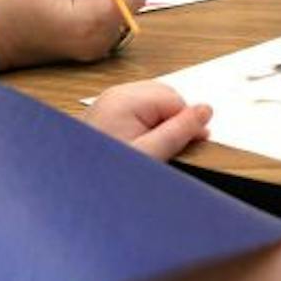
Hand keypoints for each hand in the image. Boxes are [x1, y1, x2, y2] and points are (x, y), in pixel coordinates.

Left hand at [85, 81, 211, 161]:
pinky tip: (139, 147)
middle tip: (171, 150)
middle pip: (164, 98)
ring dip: (160, 124)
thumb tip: (205, 110)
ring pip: (152, 104)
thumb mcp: (151, 154)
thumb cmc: (105, 172)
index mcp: (126, 99)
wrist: (74, 186)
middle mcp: (115, 95)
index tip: (189, 145)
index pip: (175, 99)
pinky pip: (137, 112)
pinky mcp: (105, 113)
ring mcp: (108, 103)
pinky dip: (145, 126)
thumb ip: (180, 130)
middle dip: (173, 122)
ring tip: (153, 151)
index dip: (187, 123)